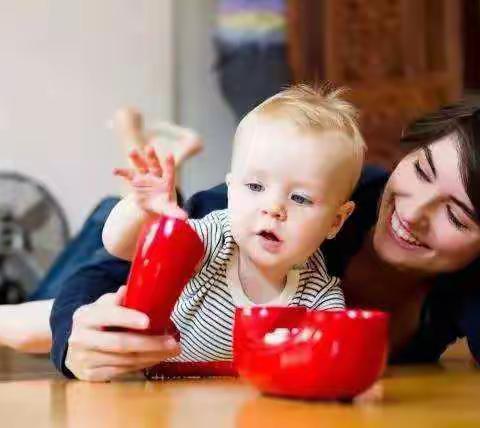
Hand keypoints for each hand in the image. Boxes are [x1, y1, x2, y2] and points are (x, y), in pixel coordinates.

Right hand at [65, 286, 180, 381]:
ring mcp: (84, 359)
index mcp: (85, 316)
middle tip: (173, 343)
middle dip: (150, 344)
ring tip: (171, 351)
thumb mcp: (102, 306)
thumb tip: (128, 289)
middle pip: (120, 343)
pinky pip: (121, 371)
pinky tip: (156, 359)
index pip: (108, 316)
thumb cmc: (97, 321)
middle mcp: (81, 338)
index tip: (148, 321)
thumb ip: (116, 299)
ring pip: (124, 360)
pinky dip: (142, 365)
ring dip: (151, 357)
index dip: (128, 318)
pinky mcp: (90, 375)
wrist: (74, 345)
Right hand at [113, 146, 186, 218]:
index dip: (169, 164)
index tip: (169, 155)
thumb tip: (185, 218)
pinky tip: (114, 171)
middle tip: (149, 148)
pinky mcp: (135, 179)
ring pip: (141, 165)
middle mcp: (156, 176)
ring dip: (136, 158)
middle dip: (152, 157)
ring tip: (131, 152)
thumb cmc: (163, 205)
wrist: (151, 205)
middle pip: (155, 165)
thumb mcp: (169, 209)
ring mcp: (145, 176)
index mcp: (167, 181)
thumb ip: (176, 212)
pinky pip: (128, 174)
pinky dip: (122, 172)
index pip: (169, 171)